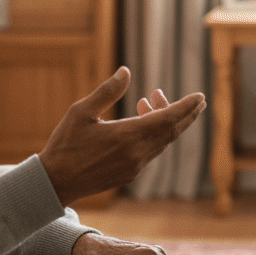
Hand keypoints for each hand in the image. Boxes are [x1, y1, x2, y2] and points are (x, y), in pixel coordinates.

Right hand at [40, 67, 205, 205]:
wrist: (55, 183)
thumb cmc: (65, 144)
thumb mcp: (81, 112)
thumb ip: (107, 92)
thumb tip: (126, 71)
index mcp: (127, 136)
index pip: (167, 119)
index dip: (186, 107)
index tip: (200, 97)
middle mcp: (137, 153)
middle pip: (171, 131)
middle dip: (185, 114)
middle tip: (195, 100)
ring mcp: (135, 166)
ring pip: (162, 141)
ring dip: (165, 121)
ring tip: (150, 101)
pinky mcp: (130, 173)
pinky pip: (151, 151)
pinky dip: (154, 134)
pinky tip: (140, 121)